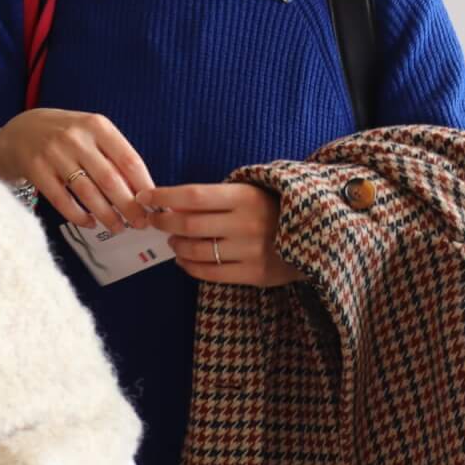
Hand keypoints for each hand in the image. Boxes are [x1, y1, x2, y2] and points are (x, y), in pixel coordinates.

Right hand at [0, 109, 154, 230]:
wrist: (20, 131)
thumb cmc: (65, 135)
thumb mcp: (91, 133)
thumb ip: (113, 155)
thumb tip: (142, 190)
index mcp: (97, 125)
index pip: (128, 159)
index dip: (144, 186)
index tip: (154, 205)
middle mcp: (76, 137)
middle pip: (110, 179)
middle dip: (129, 206)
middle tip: (141, 223)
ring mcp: (54, 154)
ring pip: (88, 193)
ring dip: (107, 215)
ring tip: (119, 227)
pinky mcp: (36, 170)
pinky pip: (63, 200)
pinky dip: (79, 216)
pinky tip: (90, 223)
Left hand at [145, 181, 304, 286]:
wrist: (320, 233)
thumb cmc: (276, 206)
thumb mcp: (253, 189)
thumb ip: (219, 196)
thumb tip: (173, 201)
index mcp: (245, 196)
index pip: (193, 195)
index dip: (164, 197)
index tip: (144, 198)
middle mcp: (246, 224)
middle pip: (189, 224)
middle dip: (164, 222)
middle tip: (154, 220)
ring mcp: (251, 252)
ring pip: (197, 251)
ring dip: (177, 246)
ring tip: (173, 240)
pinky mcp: (256, 275)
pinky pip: (211, 273)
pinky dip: (190, 267)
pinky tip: (184, 259)